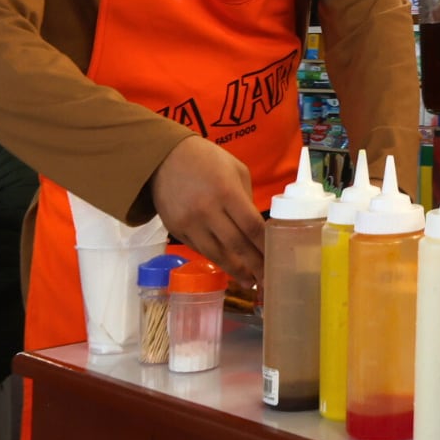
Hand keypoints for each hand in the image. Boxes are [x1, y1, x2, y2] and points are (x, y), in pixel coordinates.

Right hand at [149, 134, 264, 283]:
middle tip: (268, 281)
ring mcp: (189, 224)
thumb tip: (254, 226)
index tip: (277, 259)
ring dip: (235, 271)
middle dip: (255, 265)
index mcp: (227, 192)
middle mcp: (208, 211)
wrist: (162, 158)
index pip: (252, 226)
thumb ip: (247, 198)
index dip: (265, 246)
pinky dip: (216, 260)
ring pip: (217, 254)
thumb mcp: (236, 170)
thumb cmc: (206, 159)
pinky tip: (229, 267)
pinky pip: (201, 250)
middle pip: (237, 245)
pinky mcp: (176, 231)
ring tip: (250, 282)